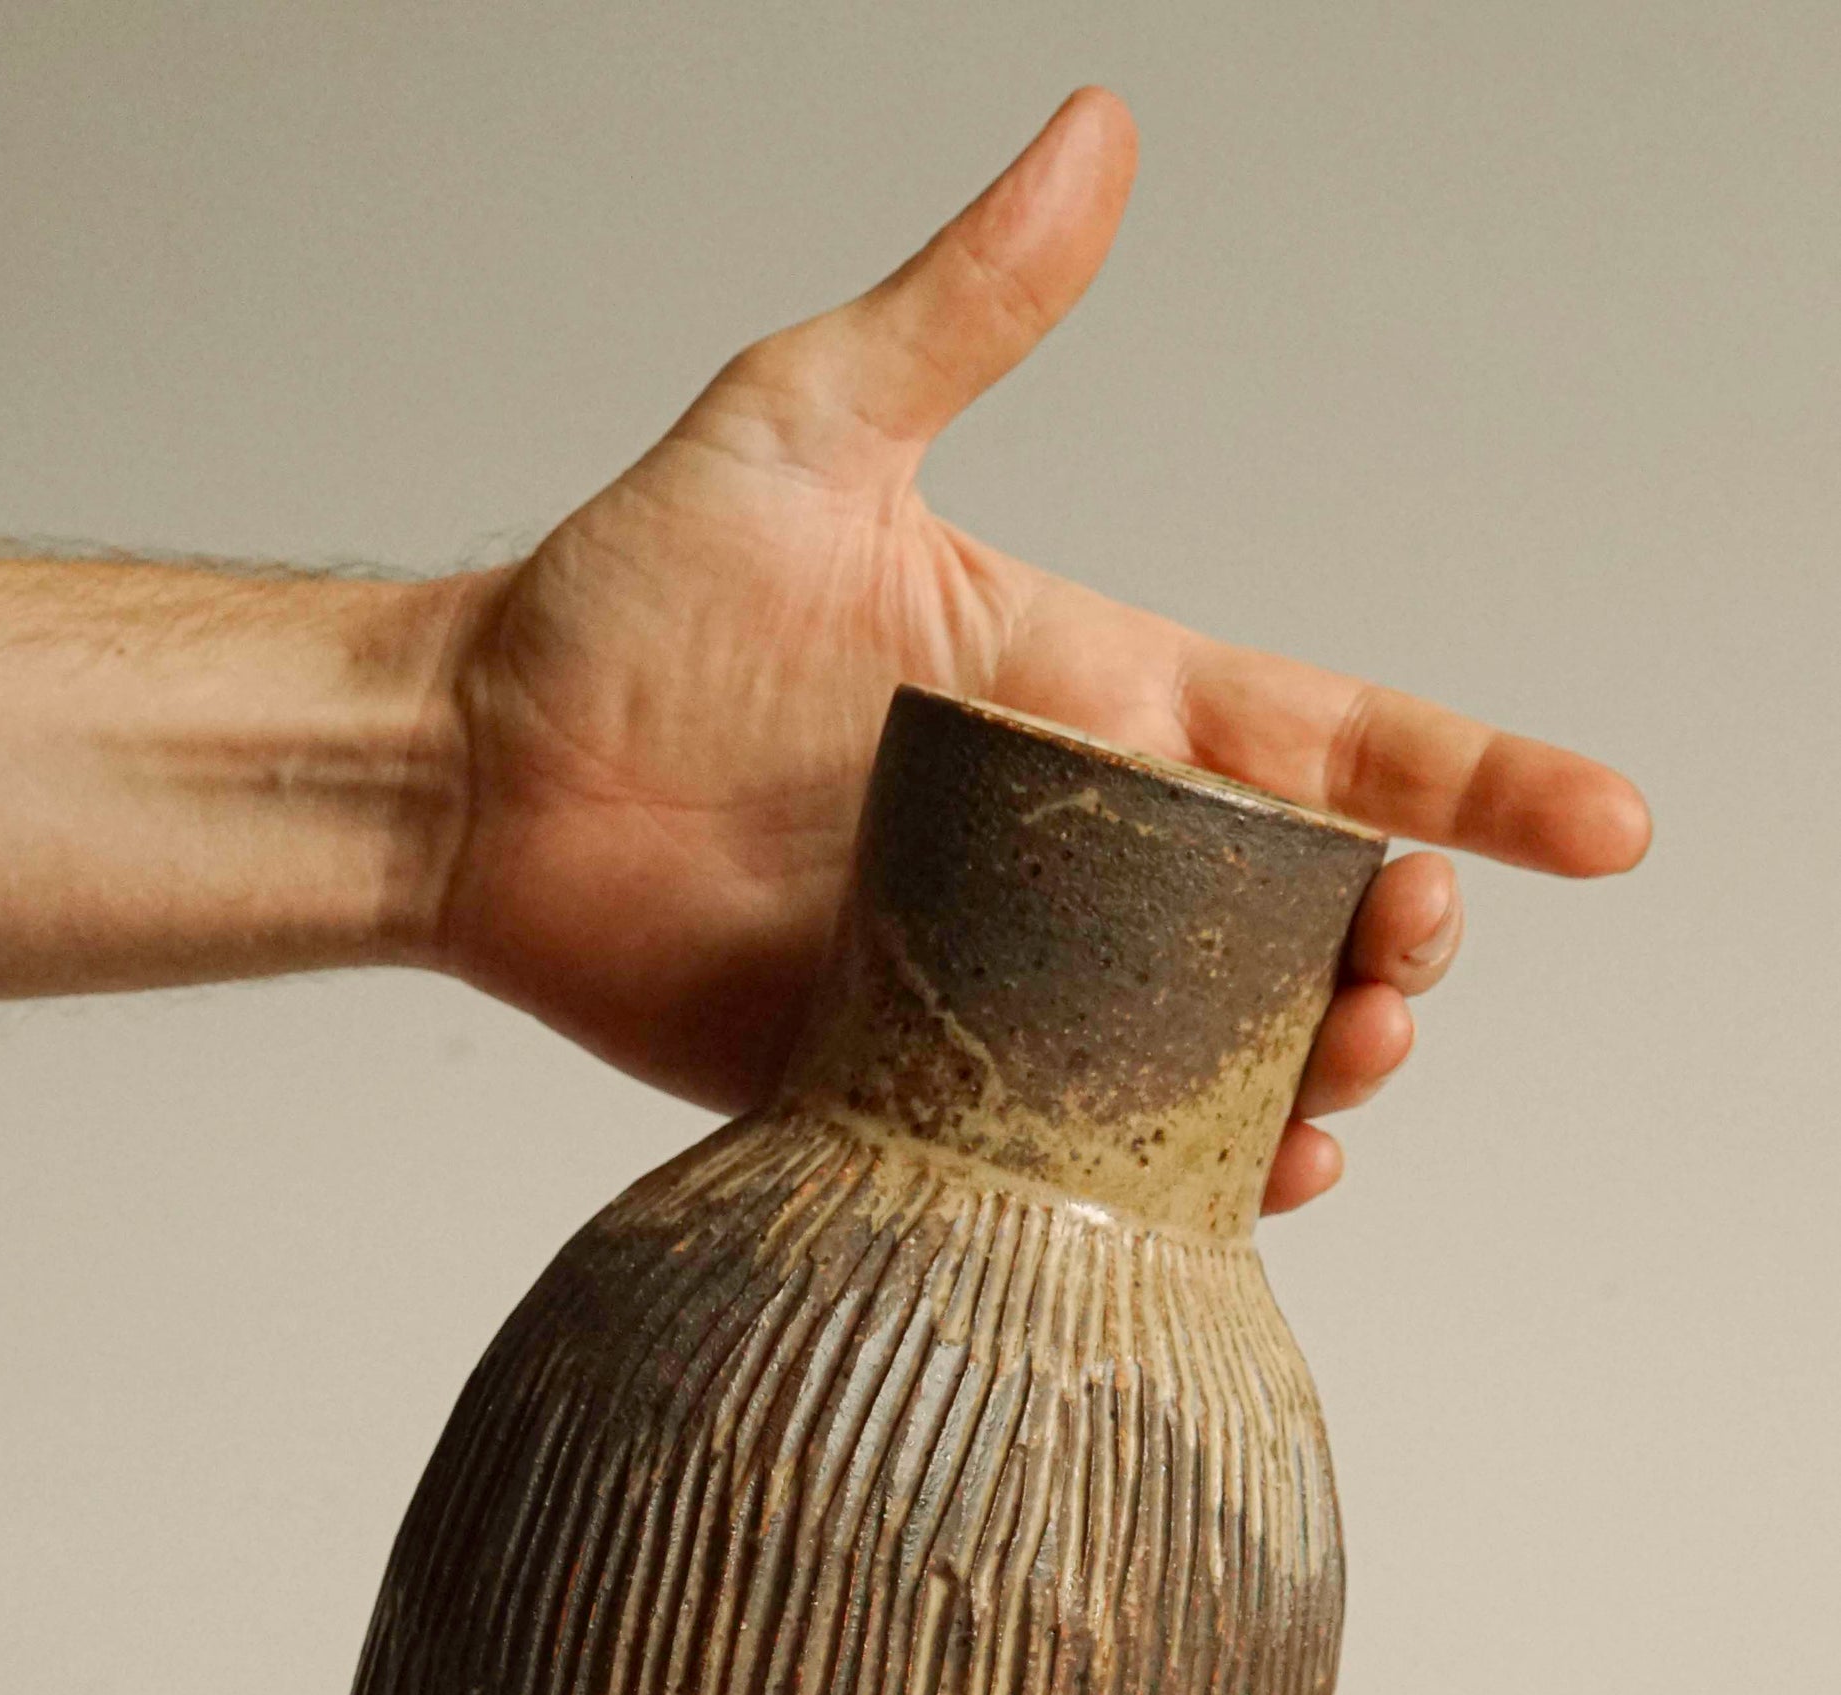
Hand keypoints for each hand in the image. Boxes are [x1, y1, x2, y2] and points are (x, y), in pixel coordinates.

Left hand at [437, 87, 1648, 1214]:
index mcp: (1092, 704)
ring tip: (1339, 1073)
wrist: (478, 779)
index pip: (1327, 743)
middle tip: (1401, 962)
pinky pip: (1089, 1150)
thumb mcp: (807, 430)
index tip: (1602, 826)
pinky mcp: (927, 1082)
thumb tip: (1098, 130)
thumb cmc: (626, 601)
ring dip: (1316, 1068)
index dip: (1476, 781)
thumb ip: (964, 309)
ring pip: (1222, 1046)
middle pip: (1302, 917)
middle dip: (1397, 944)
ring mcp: (1012, 976)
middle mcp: (1077, 852)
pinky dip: (1188, 1175)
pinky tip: (1250, 1177)